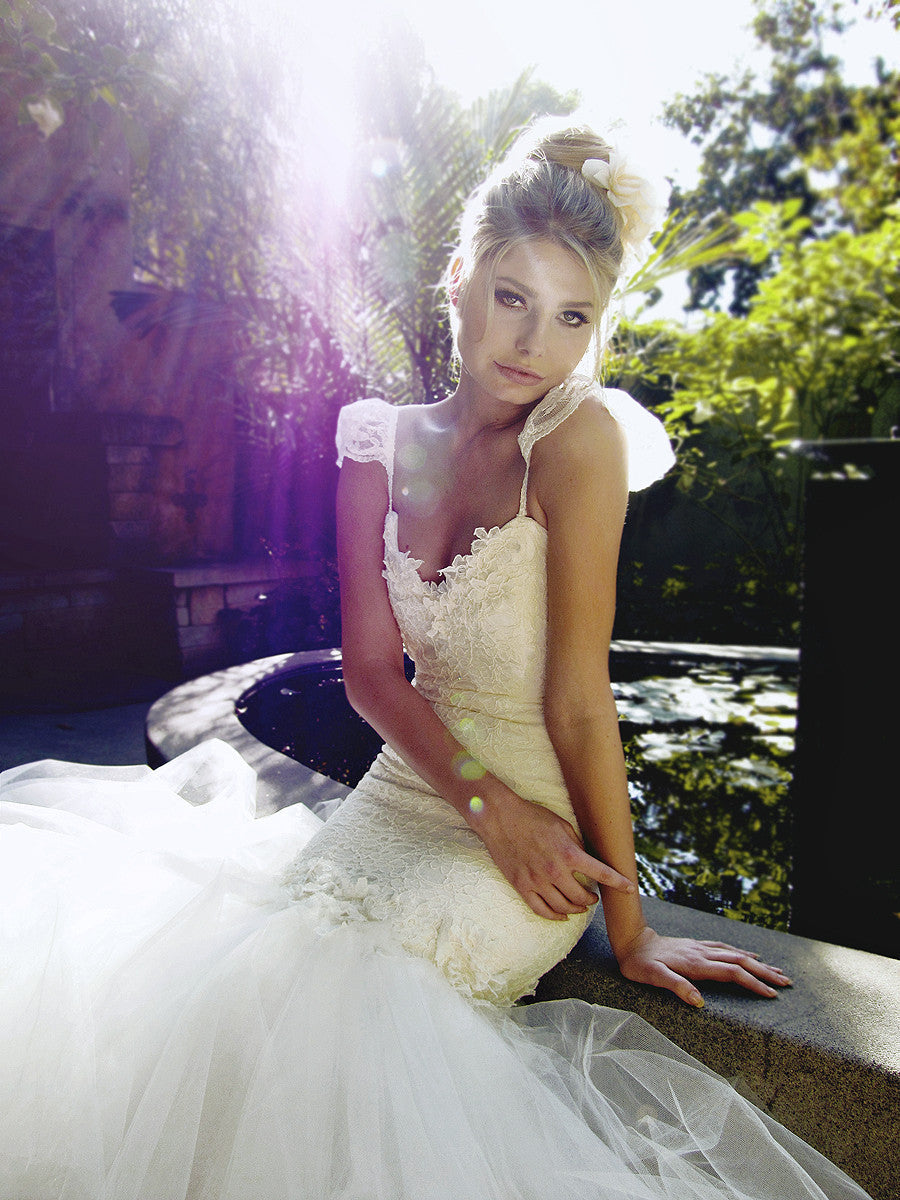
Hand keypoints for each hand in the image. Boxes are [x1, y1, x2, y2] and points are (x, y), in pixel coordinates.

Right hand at [470, 790, 635, 919]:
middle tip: (594, 897)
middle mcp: (555, 871)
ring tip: (580, 907)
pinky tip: (560, 916)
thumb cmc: (533, 817)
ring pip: (563, 907)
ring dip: (575, 910)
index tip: (629, 889)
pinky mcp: (522, 886)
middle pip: (582, 897)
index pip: (602, 874)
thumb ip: (577, 846)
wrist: (500, 818)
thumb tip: (588, 861)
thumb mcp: (563, 825)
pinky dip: (554, 916)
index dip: (619, 883)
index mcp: (569, 853)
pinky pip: (541, 909)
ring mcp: (537, 881)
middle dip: (592, 900)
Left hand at [616, 927, 792, 1006]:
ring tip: (777, 971)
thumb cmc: (640, 964)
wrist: (631, 941)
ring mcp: (700, 948)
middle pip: (740, 962)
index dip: (753, 984)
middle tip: (786, 983)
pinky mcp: (696, 946)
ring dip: (758, 964)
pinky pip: (725, 948)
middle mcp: (702, 954)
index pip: (732, 974)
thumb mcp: (653, 977)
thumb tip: (699, 1001)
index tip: (772, 994)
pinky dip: (741, 953)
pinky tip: (749, 956)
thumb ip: (676, 987)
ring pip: (735, 954)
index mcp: (696, 965)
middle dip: (765, 973)